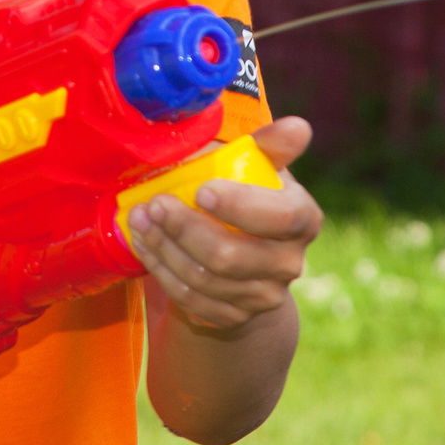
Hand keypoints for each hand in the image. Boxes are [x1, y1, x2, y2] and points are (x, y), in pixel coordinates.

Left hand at [127, 117, 324, 333]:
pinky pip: (191, 299)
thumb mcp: (261, 168)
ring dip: (165, 248)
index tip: (201, 190)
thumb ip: (273, 146)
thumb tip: (297, 127)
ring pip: (204, 279)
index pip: (281, 218)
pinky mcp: (234, 317)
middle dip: (185, 229)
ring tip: (140, 219)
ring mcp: (263, 296)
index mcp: (304, 219)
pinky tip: (145, 245)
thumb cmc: (251, 197)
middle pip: (231, 255)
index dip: (240, 206)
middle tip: (154, 203)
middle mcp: (289, 263)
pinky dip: (162, 270)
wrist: (246, 258)